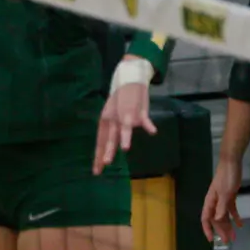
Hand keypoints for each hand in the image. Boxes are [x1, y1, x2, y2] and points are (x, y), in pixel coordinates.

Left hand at [94, 59, 157, 174]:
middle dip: (108, 150)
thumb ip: (113, 132)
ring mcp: (125, 114)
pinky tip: (152, 132)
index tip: (96, 171)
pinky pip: (143, 118)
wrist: (128, 77)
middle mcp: (113, 118)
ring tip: (125, 148)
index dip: (98, 156)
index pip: (101, 141)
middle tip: (106, 164)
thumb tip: (113, 148)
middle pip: (110, 137)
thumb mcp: (112, 115)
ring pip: (124, 127)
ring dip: (125, 137)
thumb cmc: (120, 100)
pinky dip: (148, 125)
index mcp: (105, 120)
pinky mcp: (138, 109)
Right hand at [201, 157, 244, 243]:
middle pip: (216, 219)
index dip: (207, 229)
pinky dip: (235, 216)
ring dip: (228, 226)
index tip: (212, 240)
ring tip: (234, 236)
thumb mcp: (225, 193)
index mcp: (211, 201)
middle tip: (227, 241)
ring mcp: (222, 199)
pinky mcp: (230, 196)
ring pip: (224, 215)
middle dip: (221, 230)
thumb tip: (218, 220)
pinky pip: (231, 209)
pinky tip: (240, 224)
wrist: (232, 162)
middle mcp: (215, 202)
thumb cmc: (227, 177)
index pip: (206, 218)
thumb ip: (221, 207)